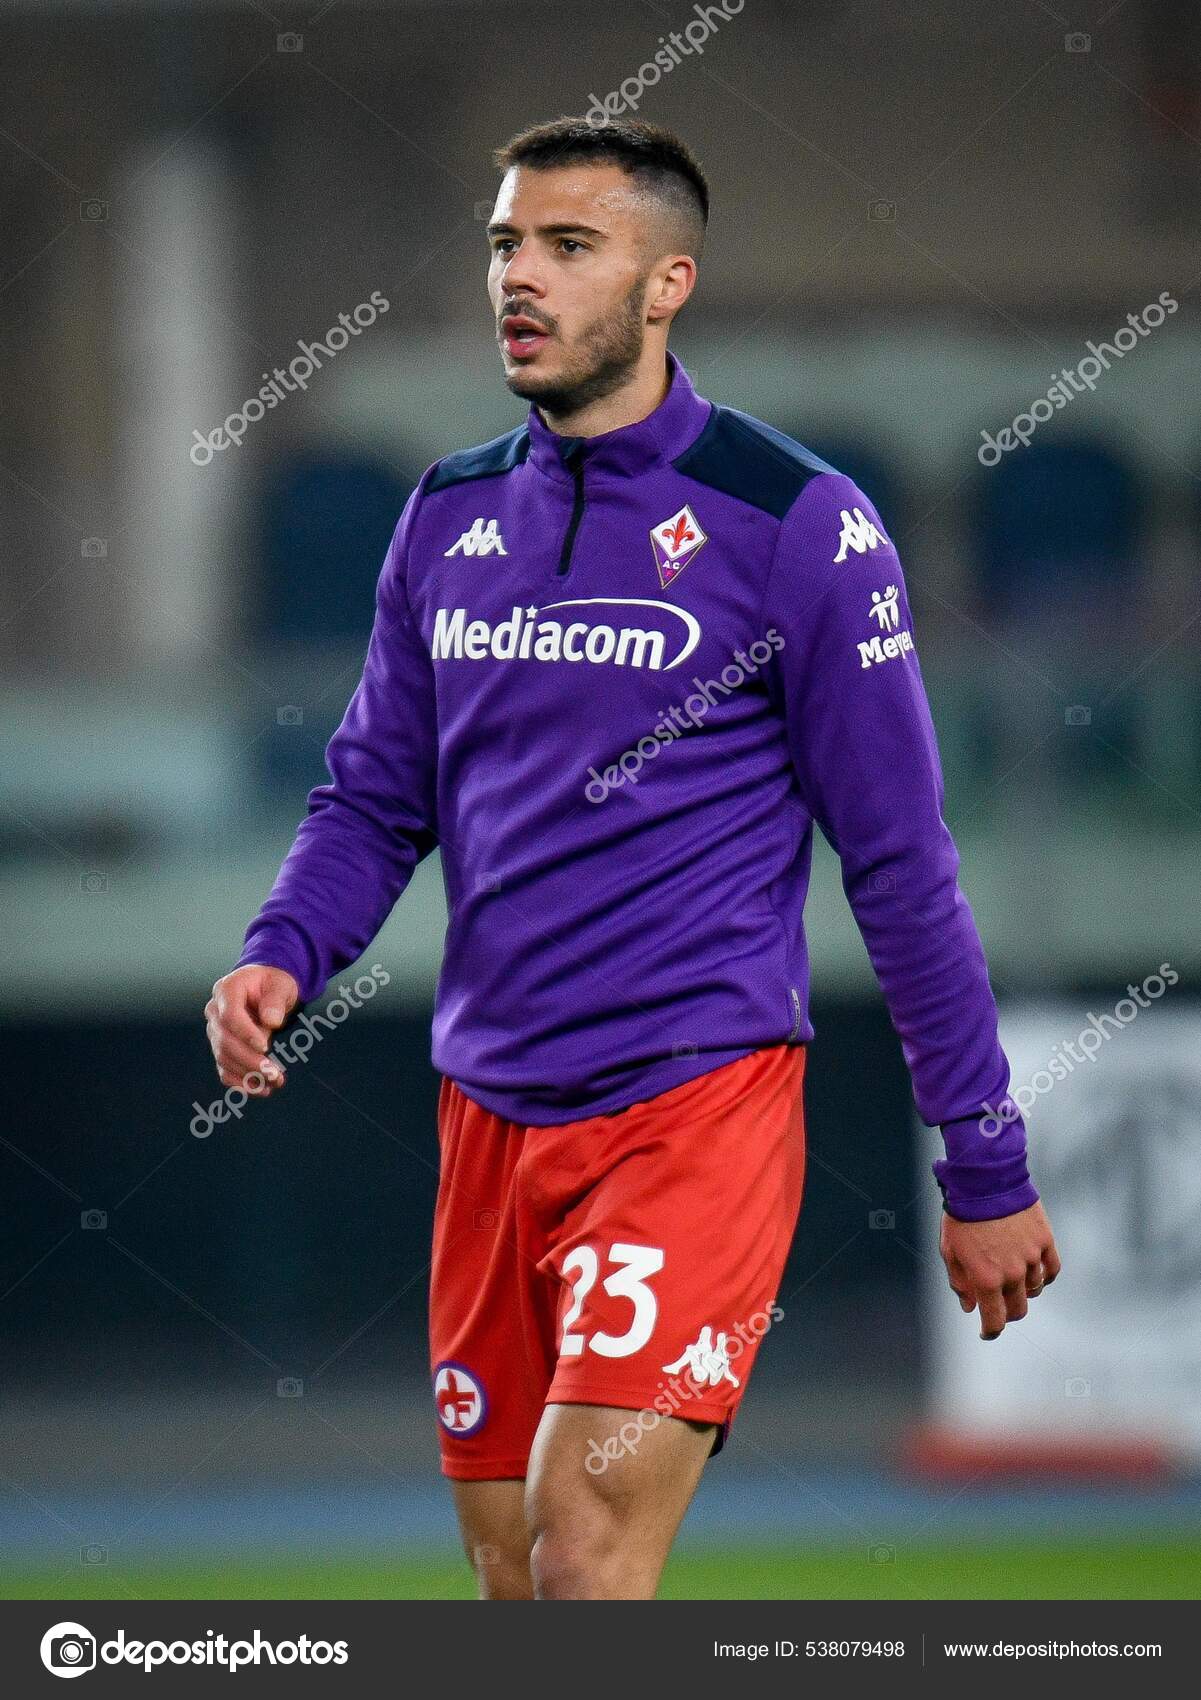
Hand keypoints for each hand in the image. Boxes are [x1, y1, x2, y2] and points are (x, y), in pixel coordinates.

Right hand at [205, 964, 299, 1097]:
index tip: (265, 1047)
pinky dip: (240, 1082)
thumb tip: (271, 1021)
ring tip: (274, 1082)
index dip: (245, 1033)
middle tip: (273, 1073)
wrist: (266, 988)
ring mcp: (215, 1031)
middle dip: (249, 1060)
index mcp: (227, 990)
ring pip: (223, 1058)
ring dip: (247, 1075)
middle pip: (225, 1041)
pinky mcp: (222, 1047)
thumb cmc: (273, 984)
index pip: (229, 1016)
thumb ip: (276, 1000)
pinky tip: (260, 1089)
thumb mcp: (281, 984)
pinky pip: (224, 1069)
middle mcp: (215, 1011)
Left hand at [940, 1200, 1060, 1339]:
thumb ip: (960, 1282)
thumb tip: (969, 1305)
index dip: (990, 1331)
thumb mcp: (950, 1249)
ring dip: (1024, 1291)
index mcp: (985, 1279)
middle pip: (1017, 1309)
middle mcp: (1012, 1273)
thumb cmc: (962, 1214)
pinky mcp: (1044, 1241)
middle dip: (1007, 1313)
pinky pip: (1051, 1269)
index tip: (987, 1331)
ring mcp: (1031, 1257)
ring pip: (1034, 1290)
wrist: (985, 1180)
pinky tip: (1035, 1273)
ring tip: (1013, 1280)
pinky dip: (1044, 1276)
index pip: (994, 1320)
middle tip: (999, 1305)